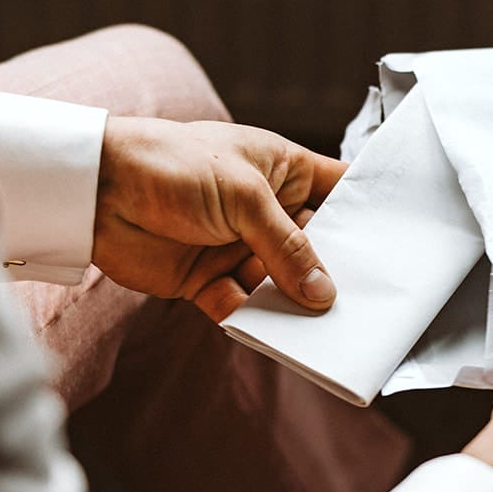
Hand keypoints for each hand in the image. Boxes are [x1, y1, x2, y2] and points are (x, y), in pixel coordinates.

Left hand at [93, 117, 347, 319]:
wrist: (95, 191)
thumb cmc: (172, 165)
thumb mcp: (244, 196)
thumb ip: (288, 247)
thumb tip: (325, 293)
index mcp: (282, 170)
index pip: (338, 191)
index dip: (365, 215)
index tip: (397, 245)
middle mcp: (265, 211)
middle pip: (315, 249)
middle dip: (334, 273)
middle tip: (366, 301)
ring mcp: (238, 247)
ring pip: (281, 285)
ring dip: (294, 304)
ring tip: (319, 326)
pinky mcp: (208, 280)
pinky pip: (242, 308)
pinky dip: (251, 319)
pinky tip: (261, 324)